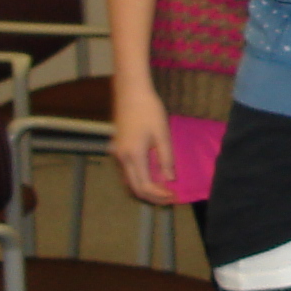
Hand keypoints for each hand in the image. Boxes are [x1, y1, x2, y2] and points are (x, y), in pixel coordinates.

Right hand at [111, 81, 177, 203]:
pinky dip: (138, 179)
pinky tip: (151, 177)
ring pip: (128, 181)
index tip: (173, 196)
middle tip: (169, 198)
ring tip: (162, 190)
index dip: (159, 195)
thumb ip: (166, 159)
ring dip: (144, 189)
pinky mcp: (116, 149)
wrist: (131, 93)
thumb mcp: (162, 134)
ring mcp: (117, 154)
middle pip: (135, 188)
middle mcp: (121, 159)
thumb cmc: (149, 110)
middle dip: (152, 196)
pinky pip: (126, 172)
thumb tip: (170, 179)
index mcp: (134, 156)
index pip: (145, 186)